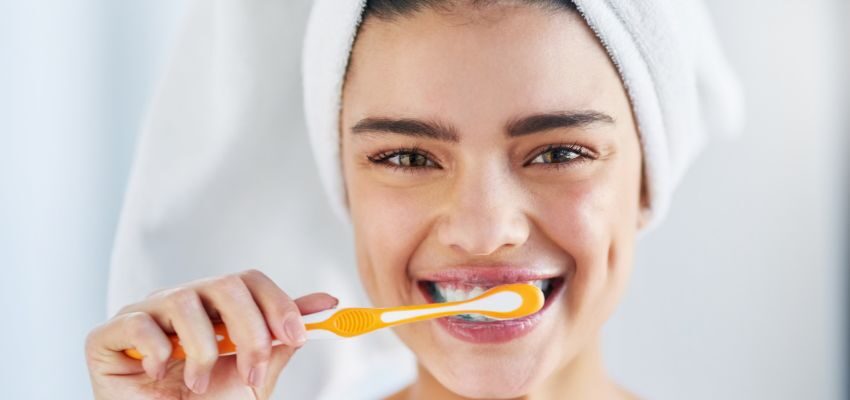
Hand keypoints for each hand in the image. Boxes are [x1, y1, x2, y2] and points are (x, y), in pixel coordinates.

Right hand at [85, 269, 336, 398]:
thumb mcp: (254, 378)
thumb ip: (281, 341)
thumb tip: (323, 305)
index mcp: (214, 308)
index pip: (250, 281)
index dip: (278, 304)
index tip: (300, 335)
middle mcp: (181, 302)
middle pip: (224, 285)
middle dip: (249, 331)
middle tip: (253, 372)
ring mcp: (143, 315)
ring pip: (184, 300)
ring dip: (203, 350)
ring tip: (199, 385)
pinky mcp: (107, 336)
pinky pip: (137, 323)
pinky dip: (156, 350)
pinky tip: (158, 372)